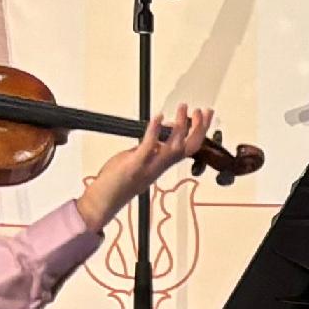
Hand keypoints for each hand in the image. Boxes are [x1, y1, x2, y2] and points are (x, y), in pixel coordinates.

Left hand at [77, 106, 217, 231]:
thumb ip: (150, 148)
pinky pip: (149, 146)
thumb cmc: (118, 183)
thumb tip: (159, 133)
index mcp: (162, 165)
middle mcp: (160, 166)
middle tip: (203, 111)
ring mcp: (149, 166)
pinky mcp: (135, 165)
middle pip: (189, 148)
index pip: (189, 148)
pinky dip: (155, 130)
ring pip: (174, 147)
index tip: (204, 116)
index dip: (199, 132)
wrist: (104, 201)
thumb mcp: (138, 160)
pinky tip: (158, 117)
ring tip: (183, 108)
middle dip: (199, 129)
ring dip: (181, 127)